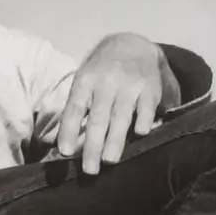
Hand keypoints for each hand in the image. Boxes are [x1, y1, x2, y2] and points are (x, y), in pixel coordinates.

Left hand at [56, 32, 163, 173]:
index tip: (65, 152)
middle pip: (98, 118)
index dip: (69, 130)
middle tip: (89, 170)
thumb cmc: (101, 73)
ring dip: (115, 140)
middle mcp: (106, 83)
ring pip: (121, 116)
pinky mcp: (149, 88)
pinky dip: (142, 120)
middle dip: (93, 146)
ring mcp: (129, 85)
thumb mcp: (85, 82)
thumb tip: (67, 147)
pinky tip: (140, 134)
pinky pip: (145, 107)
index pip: (75, 108)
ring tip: (109, 161)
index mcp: (85, 81)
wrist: (133, 44)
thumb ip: (78, 109)